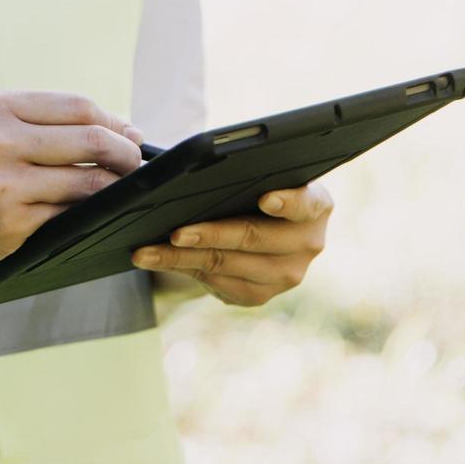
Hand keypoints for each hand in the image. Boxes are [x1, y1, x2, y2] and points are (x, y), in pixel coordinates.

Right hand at [0, 90, 144, 267]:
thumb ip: (49, 122)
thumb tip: (126, 129)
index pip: (78, 107)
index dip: (113, 121)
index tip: (127, 134)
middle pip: (91, 139)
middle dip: (125, 153)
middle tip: (133, 162)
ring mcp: (4, 184)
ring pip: (88, 181)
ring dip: (113, 185)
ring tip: (116, 186)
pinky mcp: (11, 222)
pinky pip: (70, 213)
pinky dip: (87, 211)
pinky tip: (87, 209)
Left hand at [129, 183, 332, 305]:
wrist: (264, 229)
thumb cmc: (256, 188)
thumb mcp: (261, 176)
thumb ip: (247, 172)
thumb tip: (192, 167)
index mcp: (317, 205)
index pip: (306, 202)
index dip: (287, 201)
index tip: (265, 198)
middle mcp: (309, 243)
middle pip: (253, 238)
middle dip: (210, 235)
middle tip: (175, 232)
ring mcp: (287, 275)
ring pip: (226, 266)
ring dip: (180, 258)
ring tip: (147, 251)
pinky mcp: (260, 296)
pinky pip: (216, 285)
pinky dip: (183, 270)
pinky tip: (157, 260)